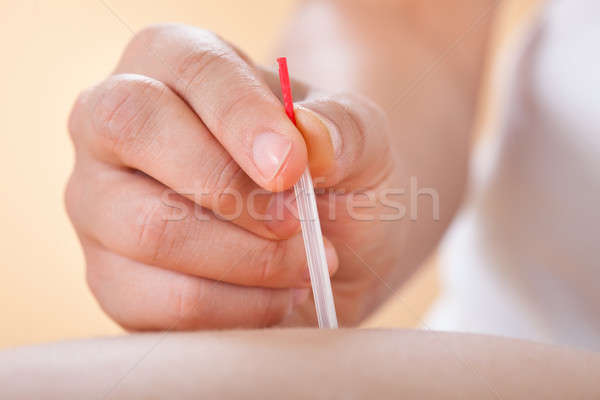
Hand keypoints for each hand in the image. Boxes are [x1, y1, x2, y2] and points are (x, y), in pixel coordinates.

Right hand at [66, 24, 405, 329]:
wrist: (324, 235)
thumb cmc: (329, 172)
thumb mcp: (358, 138)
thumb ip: (342, 127)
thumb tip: (308, 138)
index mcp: (171, 61)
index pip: (189, 69)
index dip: (242, 119)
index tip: (296, 168)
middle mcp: (114, 125)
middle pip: (134, 131)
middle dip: (232, 189)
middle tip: (298, 221)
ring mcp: (99, 203)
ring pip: (149, 229)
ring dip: (247, 260)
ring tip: (306, 264)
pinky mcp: (112, 277)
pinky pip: (159, 301)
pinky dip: (235, 309)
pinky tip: (278, 296)